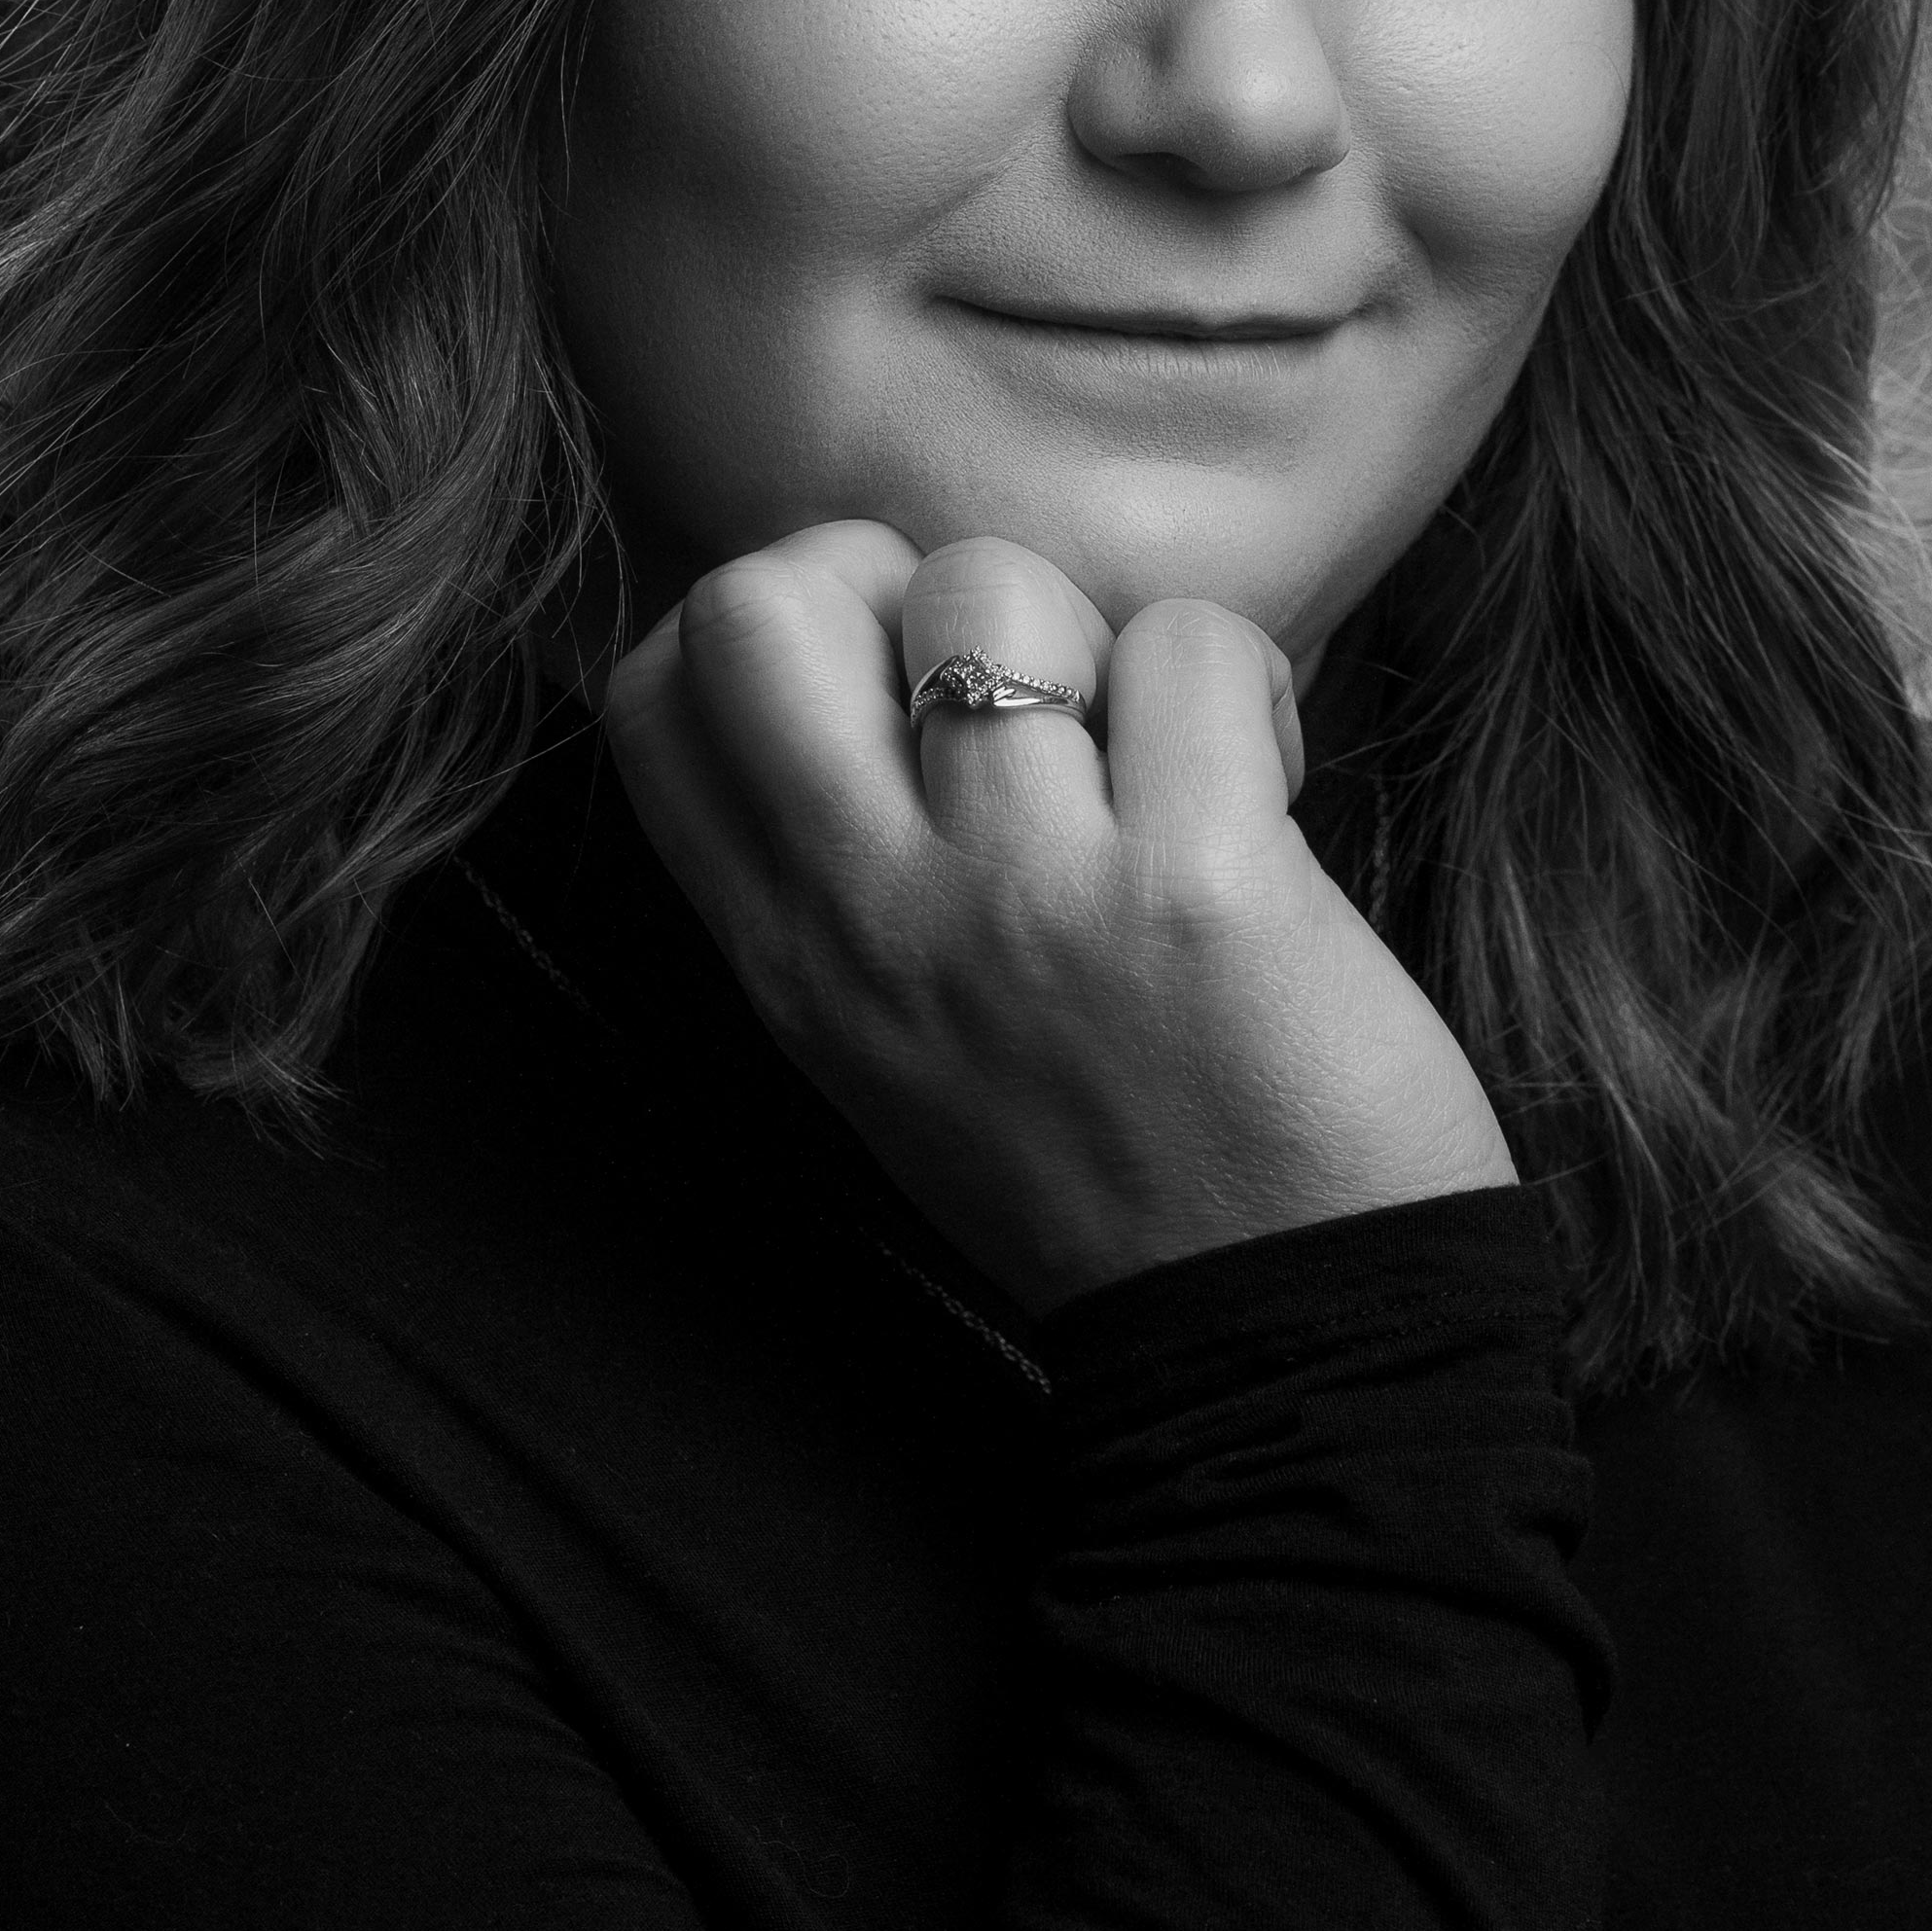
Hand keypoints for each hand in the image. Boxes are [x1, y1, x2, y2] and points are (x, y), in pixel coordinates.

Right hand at [602, 524, 1513, 1318]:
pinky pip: (1193, 643)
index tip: (887, 681)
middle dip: (887, 573)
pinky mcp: (1198, 887)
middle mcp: (874, 918)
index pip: (650, 690)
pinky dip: (1251, 690)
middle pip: (759, 600)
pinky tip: (1266, 790)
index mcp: (791, 959)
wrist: (1281, 1357)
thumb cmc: (1108, 1180)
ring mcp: (1026, 898)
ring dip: (1103, 639)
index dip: (773, 623)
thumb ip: (841, 882)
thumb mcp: (893, 1051)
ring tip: (1162, 755)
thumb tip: (856, 674)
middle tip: (1008, 676)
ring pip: (991, 591)